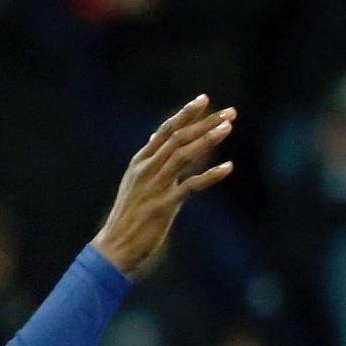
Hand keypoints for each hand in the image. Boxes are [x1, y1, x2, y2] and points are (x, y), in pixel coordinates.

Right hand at [92, 95, 235, 276]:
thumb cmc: (128, 215)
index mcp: (140, 161)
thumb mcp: (133, 181)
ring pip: (183, 154)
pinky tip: (228, 167)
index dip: (185, 113)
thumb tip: (155, 139)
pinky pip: (191, 185)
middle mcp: (146, 169)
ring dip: (207, 139)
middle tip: (230, 112)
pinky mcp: (164, 205)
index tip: (204, 99)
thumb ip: (148, 160)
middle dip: (205, 122)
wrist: (115, 246)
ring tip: (228, 128)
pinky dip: (210, 175)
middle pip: (178, 137)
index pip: (165, 130)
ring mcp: (155, 186)